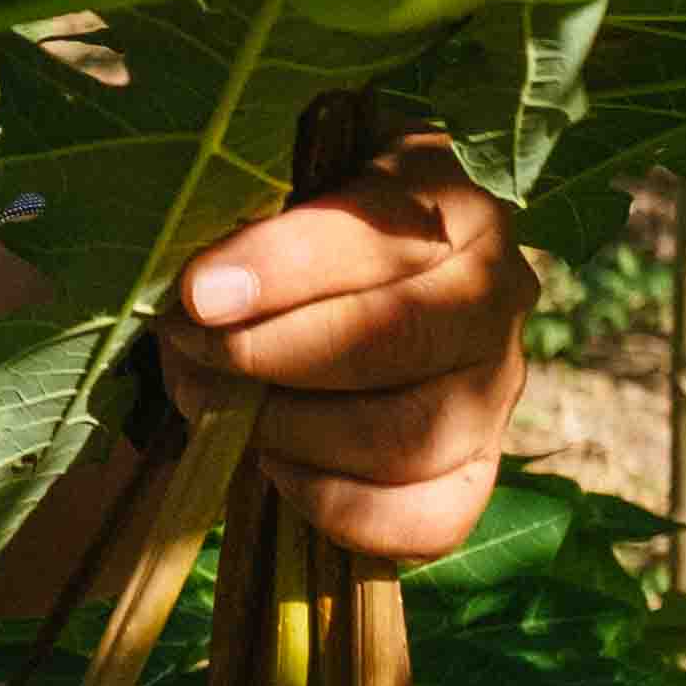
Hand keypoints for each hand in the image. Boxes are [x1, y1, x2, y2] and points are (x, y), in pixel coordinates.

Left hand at [157, 140, 530, 562]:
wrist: (354, 268)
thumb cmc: (309, 202)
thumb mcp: (291, 167)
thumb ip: (253, 204)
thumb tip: (199, 291)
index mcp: (455, 193)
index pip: (380, 230)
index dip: (285, 267)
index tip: (200, 294)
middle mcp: (497, 289)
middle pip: (396, 338)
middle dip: (271, 353)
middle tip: (188, 346)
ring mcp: (498, 384)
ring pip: (411, 435)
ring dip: (290, 431)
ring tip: (214, 403)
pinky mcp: (480, 462)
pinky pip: (430, 517)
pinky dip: (339, 507)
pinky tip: (275, 466)